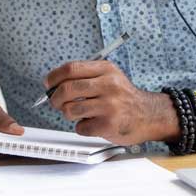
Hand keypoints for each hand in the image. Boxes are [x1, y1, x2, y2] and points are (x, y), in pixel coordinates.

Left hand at [44, 60, 178, 145]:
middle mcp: (108, 85)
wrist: (147, 114)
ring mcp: (109, 105)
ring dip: (69, 114)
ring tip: (80, 113)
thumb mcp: (109, 76)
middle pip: (67, 89)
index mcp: (106, 69)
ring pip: (70, 110)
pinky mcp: (108, 124)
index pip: (71, 68)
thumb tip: (53, 84)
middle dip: (55, 98)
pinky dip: (82, 127)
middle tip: (56, 102)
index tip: (48, 84)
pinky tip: (93, 123)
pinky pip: (80, 127)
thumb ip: (85, 76)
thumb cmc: (123, 96)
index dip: (54, 77)